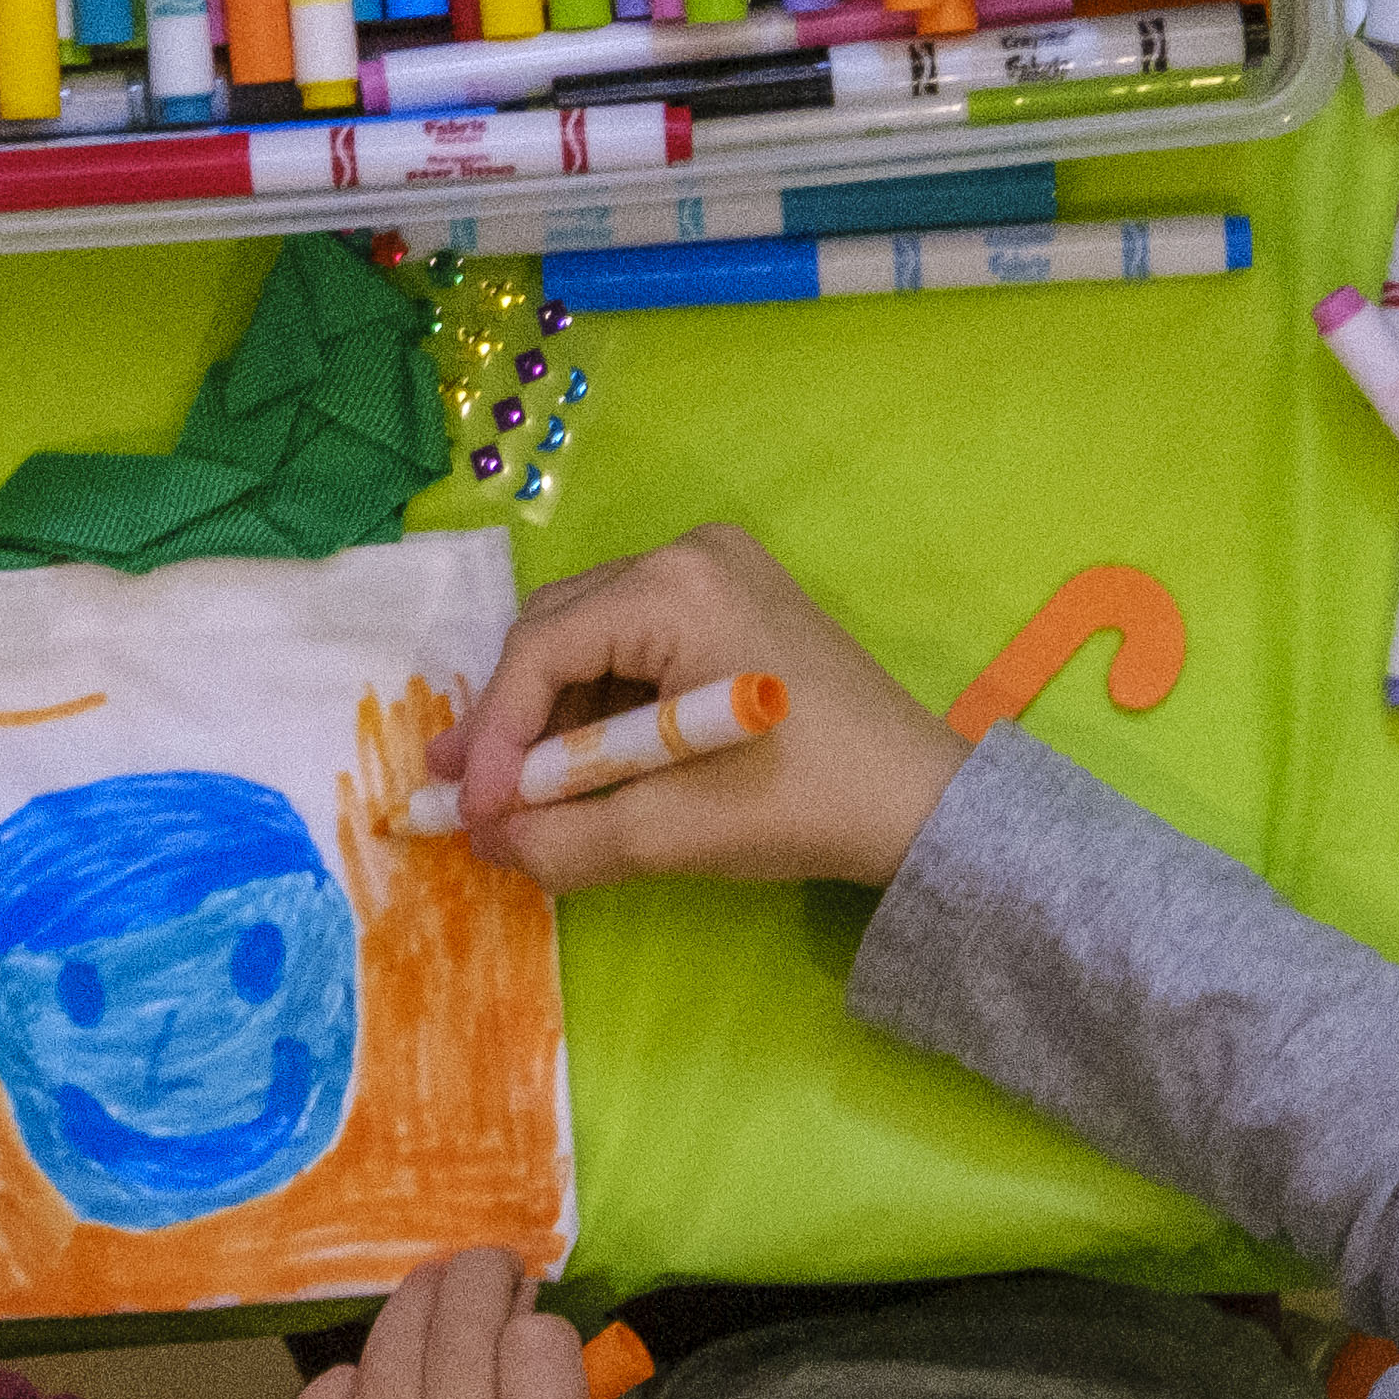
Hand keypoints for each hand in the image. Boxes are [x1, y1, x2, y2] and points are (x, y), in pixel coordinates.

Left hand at [273, 1245, 590, 1398]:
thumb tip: (558, 1381)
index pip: (537, 1374)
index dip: (539, 1330)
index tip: (542, 1316)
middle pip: (459, 1356)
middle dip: (477, 1289)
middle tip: (492, 1264)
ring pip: (386, 1379)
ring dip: (410, 1315)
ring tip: (433, 1281)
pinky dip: (331, 1395)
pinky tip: (350, 1376)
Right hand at [420, 520, 966, 893]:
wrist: (925, 804)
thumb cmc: (808, 804)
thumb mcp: (674, 831)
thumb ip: (563, 838)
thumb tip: (486, 843)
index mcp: (676, 588)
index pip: (542, 651)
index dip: (496, 736)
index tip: (472, 812)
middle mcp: (687, 555)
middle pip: (556, 631)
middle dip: (513, 720)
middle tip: (473, 795)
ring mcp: (713, 571)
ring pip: (588, 639)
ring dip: (554, 718)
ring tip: (522, 791)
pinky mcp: (729, 600)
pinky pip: (632, 645)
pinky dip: (602, 707)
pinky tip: (587, 763)